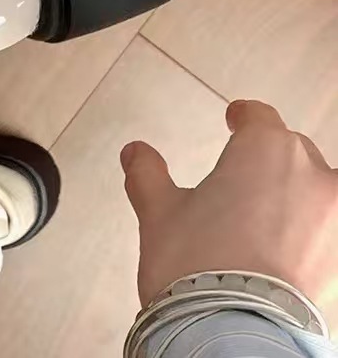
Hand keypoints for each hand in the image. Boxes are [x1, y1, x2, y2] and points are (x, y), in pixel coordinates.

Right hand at [121, 100, 337, 307]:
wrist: (230, 334)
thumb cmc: (199, 267)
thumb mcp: (159, 213)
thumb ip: (148, 176)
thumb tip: (135, 154)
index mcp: (264, 148)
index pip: (258, 117)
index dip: (243, 118)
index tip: (236, 120)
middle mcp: (309, 174)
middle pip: (293, 152)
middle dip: (270, 163)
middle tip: (244, 184)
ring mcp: (335, 217)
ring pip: (325, 190)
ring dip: (307, 196)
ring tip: (280, 217)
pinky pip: (334, 233)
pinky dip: (319, 236)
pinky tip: (295, 251)